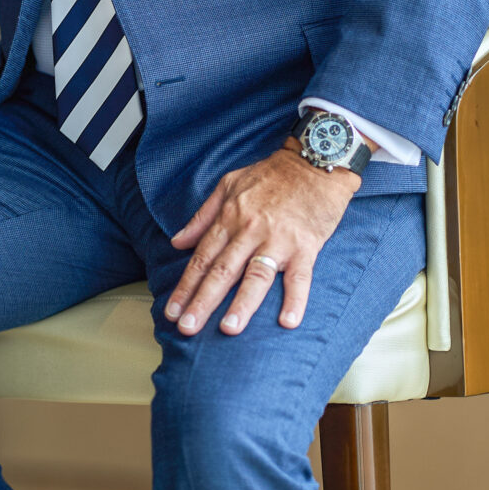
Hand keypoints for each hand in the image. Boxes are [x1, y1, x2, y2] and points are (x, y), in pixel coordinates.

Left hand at [166, 144, 360, 337]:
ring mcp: (278, 239)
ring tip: (228, 329)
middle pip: (222, 271)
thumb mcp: (229, 184)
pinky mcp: (306, 245)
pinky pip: (300, 277)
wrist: (316, 160)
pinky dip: (295, 299)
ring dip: (242, 304)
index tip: (172, 311)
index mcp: (230, 217)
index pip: (202, 258)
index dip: (186, 286)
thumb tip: (177, 242)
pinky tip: (288, 321)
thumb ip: (203, 216)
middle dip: (202, 301)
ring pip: (256, 276)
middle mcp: (250, 230)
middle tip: (187, 328)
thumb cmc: (272, 173)